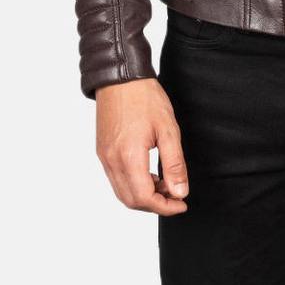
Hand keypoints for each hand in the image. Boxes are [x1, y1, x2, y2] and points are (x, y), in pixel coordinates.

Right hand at [95, 78, 188, 215]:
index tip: (182, 204)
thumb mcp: (168, 129)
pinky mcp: (102, 150)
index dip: (165, 207)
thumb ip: (174, 164)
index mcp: (129, 157)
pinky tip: (149, 173)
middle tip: (176, 195)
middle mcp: (112, 161)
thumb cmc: (145, 98)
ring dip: (144, 196)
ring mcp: (104, 157)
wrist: (120, 77)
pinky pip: (116, 179)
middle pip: (131, 200)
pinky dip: (133, 184)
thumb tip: (180, 193)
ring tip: (165, 183)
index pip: (144, 198)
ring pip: (122, 192)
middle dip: (155, 204)